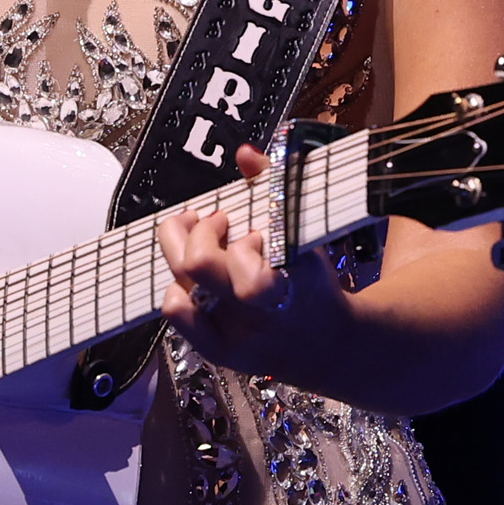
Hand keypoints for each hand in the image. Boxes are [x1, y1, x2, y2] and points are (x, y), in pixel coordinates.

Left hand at [156, 145, 350, 379]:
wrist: (328, 345)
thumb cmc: (314, 283)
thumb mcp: (308, 235)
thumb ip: (278, 189)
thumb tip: (246, 155)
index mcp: (290, 284)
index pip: (253, 265)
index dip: (245, 240)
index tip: (255, 230)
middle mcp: (258, 313)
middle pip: (201, 263)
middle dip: (202, 230)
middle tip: (218, 221)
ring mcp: (234, 333)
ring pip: (182, 283)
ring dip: (184, 251)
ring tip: (200, 240)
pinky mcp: (216, 349)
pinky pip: (175, 311)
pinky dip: (177, 284)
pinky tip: (193, 275)